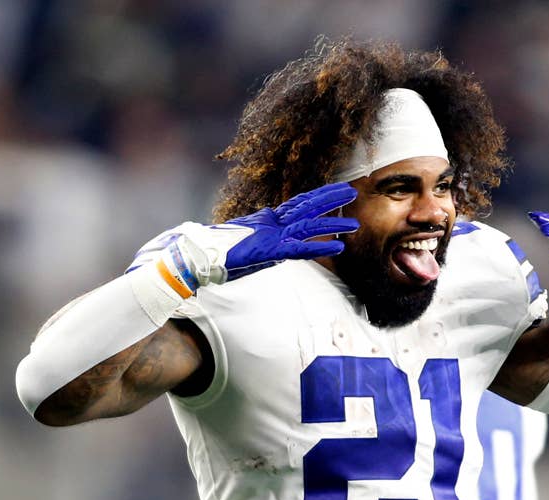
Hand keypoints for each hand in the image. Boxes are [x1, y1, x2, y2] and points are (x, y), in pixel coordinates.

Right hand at [128, 183, 357, 286]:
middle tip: (351, 189)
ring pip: (308, 224)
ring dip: (333, 222)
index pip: (296, 204)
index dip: (316, 197)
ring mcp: (270, 235)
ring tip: (355, 224)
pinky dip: (320, 246)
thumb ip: (260, 244)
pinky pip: (300, 247)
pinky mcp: (268, 250)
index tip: (335, 191)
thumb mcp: (244, 246)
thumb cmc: (213, 254)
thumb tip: (273, 250)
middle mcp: (270, 223)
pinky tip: (338, 246)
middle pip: (306, 206)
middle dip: (329, 198)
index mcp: (266, 220)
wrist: (193, 260)